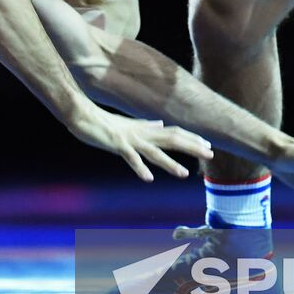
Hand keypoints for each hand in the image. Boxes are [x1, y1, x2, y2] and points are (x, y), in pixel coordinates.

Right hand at [69, 109, 213, 181]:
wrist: (82, 115)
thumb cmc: (103, 122)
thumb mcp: (129, 125)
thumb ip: (145, 126)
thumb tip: (161, 124)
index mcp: (145, 129)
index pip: (174, 132)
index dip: (192, 138)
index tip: (208, 145)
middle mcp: (142, 133)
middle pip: (172, 139)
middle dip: (192, 147)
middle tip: (211, 154)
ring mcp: (130, 139)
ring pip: (154, 151)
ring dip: (169, 163)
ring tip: (184, 174)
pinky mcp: (117, 145)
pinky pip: (131, 158)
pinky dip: (140, 167)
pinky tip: (148, 178)